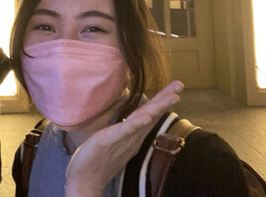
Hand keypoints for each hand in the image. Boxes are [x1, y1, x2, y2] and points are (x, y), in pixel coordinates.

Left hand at [64, 80, 183, 196]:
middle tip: (180, 85)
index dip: (163, 99)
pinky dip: (137, 124)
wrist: (85, 179)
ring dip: (158, 107)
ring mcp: (123, 139)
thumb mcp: (114, 140)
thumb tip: (131, 116)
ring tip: (172, 96)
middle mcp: (132, 136)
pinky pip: (125, 131)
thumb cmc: (97, 158)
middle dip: (166, 98)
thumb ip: (124, 129)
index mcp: (134, 134)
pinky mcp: (110, 141)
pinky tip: (146, 117)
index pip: (151, 113)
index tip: (176, 87)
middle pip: (152, 114)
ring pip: (144, 120)